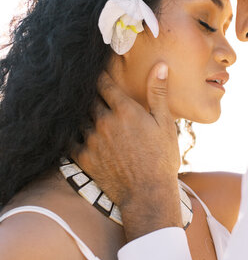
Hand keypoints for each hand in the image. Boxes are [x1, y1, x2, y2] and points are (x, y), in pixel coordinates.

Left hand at [74, 63, 181, 239]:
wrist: (148, 194)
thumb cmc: (162, 159)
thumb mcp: (165, 124)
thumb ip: (158, 93)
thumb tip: (160, 65)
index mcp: (124, 110)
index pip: (103, 83)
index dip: (99, 75)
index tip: (95, 70)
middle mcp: (104, 121)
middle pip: (89, 99)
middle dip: (89, 93)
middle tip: (87, 88)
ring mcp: (92, 140)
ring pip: (79, 118)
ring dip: (81, 113)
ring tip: (82, 110)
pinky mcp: (84, 158)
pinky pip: (69, 140)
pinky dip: (70, 134)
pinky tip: (72, 132)